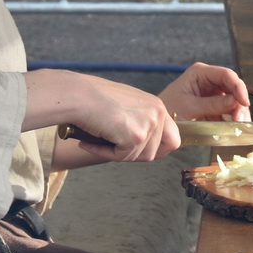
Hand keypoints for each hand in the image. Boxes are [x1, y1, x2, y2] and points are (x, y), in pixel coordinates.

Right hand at [24, 69, 179, 162]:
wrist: (78, 95)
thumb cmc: (95, 98)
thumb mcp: (126, 107)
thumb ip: (139, 121)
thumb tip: (142, 144)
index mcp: (157, 106)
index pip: (173, 139)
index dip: (158, 151)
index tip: (140, 154)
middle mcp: (158, 113)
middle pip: (155, 153)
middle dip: (134, 155)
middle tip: (113, 148)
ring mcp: (149, 124)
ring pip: (138, 157)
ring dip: (117, 153)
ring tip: (99, 140)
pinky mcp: (136, 136)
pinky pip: (122, 157)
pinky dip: (104, 153)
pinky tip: (90, 142)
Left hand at [159, 63, 250, 123]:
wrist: (156, 123)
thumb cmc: (167, 110)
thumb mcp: (190, 107)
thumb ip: (213, 104)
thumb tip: (235, 102)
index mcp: (201, 73)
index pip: (226, 75)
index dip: (238, 88)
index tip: (244, 103)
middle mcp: (209, 80)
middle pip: (233, 88)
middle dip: (239, 103)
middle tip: (240, 120)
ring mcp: (211, 93)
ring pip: (233, 100)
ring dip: (238, 113)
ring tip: (238, 126)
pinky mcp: (212, 106)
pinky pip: (227, 111)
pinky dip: (232, 120)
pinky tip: (234, 128)